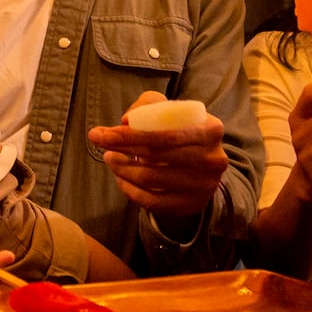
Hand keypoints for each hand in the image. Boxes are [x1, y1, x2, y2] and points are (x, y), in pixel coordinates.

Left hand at [87, 91, 229, 219]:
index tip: (104, 133)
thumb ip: (149, 106)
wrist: (202, 169)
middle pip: (156, 155)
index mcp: (211, 129)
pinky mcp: (192, 205)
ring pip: (150, 178)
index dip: (131, 134)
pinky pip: (151, 201)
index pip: (165, 134)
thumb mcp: (171, 112)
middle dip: (122, 147)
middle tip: (99, 141)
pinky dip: (130, 190)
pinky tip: (120, 178)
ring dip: (122, 168)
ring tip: (110, 158)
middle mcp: (213, 159)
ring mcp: (204, 186)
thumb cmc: (180, 133)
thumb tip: (127, 121)